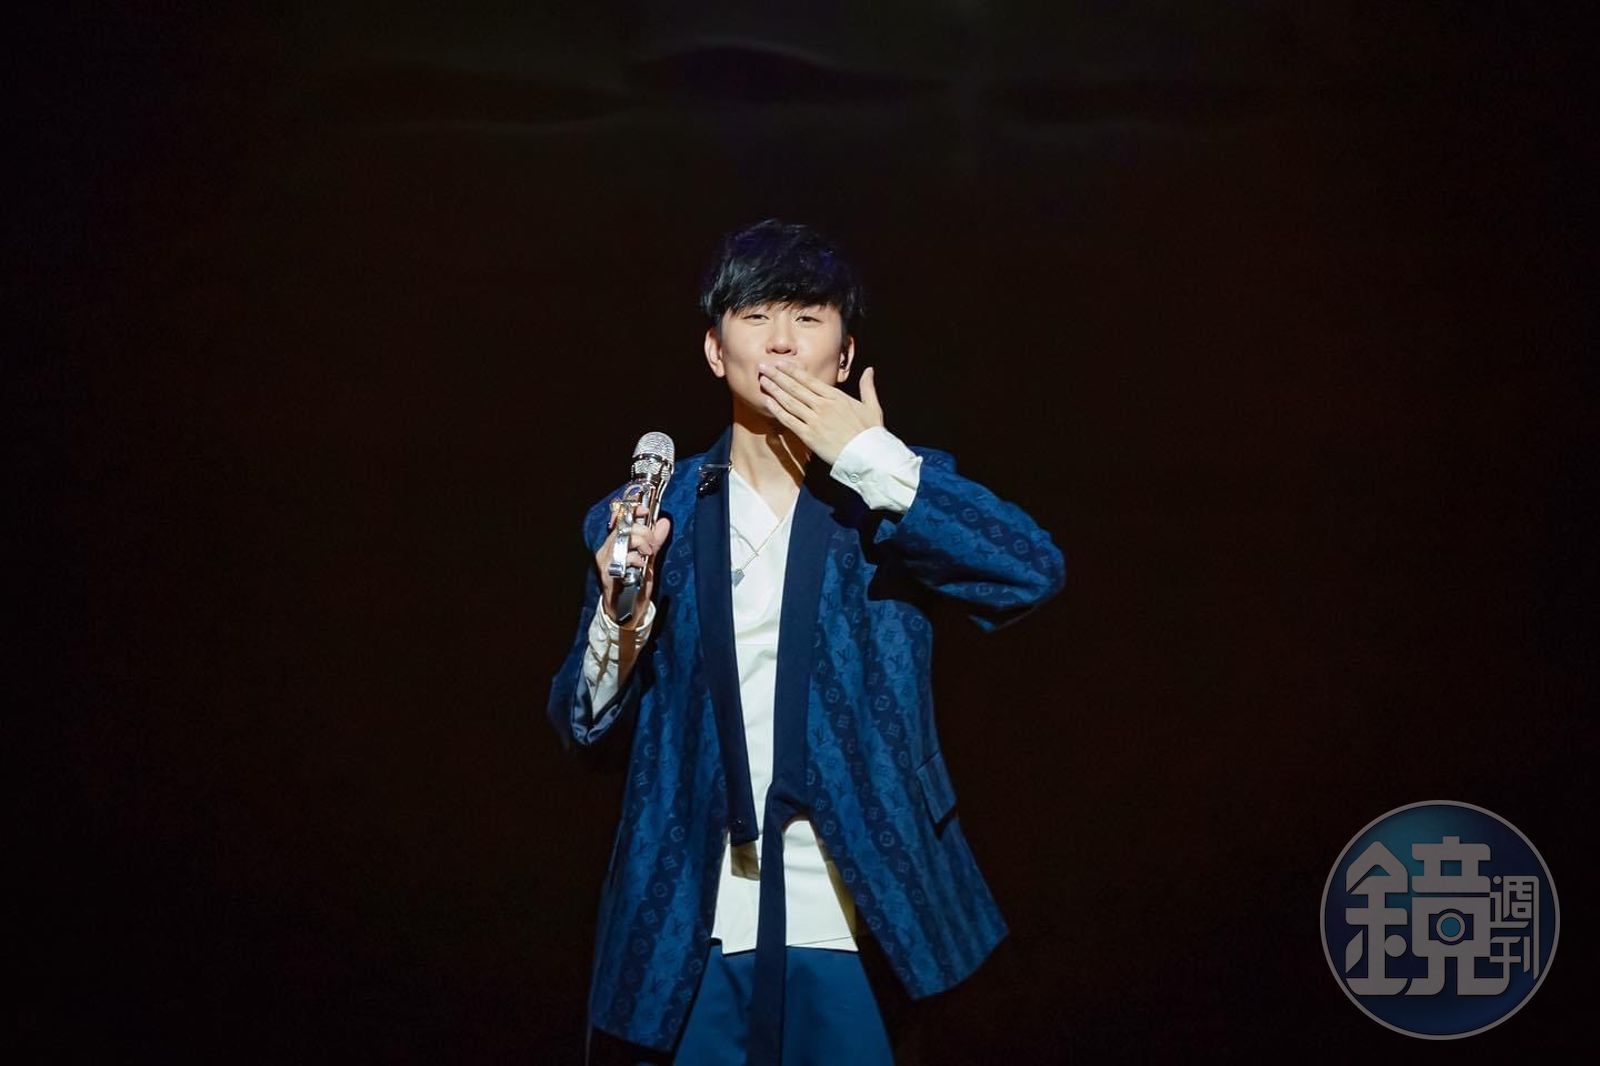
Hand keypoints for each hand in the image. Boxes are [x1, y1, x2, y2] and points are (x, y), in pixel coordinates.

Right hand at [594, 502, 670, 625]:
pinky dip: (636, 559)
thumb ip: (655, 542)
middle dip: (643, 531)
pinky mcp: (609, 574)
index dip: (631, 511)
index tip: (645, 510)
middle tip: (652, 545)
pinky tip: (641, 566)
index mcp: (614, 543)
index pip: (619, 519)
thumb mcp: (648, 560)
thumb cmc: (634, 584)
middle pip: (623, 527)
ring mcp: (606, 562)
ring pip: (622, 539)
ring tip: (648, 554)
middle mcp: (606, 550)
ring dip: (641, 543)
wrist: (625, 612)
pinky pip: (623, 558)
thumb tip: (664, 522)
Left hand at [758, 361, 883, 465]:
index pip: (809, 380)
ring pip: (790, 402)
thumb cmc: (872, 433)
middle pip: (795, 388)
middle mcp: (823, 406)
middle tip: (763, 367)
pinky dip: (778, 410)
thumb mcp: (872, 406)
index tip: (780, 364)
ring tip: (762, 380)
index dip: (793, 371)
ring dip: (774, 390)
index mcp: (837, 397)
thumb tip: (869, 370)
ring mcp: (815, 420)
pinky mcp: (810, 436)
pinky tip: (768, 402)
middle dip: (778, 376)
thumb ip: (867, 387)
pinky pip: (790, 421)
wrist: (869, 455)